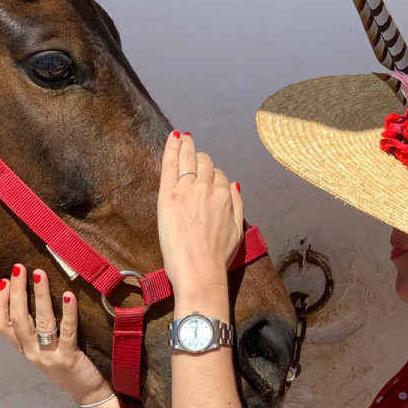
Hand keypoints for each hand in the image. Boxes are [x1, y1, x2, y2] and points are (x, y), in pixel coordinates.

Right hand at [0, 265, 111, 406]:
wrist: (87, 394)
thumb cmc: (67, 365)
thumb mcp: (44, 349)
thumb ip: (35, 329)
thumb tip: (32, 296)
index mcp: (24, 349)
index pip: (0, 325)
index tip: (2, 280)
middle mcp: (32, 352)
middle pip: (18, 319)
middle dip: (16, 291)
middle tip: (18, 268)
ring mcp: (49, 356)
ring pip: (40, 322)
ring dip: (39, 295)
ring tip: (39, 274)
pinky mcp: (69, 358)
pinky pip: (68, 331)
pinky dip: (68, 312)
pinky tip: (69, 295)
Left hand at [158, 131, 244, 300]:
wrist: (199, 271)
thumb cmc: (218, 257)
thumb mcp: (238, 230)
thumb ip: (238, 204)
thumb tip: (235, 184)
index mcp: (226, 196)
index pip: (220, 176)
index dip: (213, 176)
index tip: (206, 177)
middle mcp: (208, 189)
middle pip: (205, 164)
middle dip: (200, 159)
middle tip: (192, 154)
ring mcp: (187, 190)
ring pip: (189, 159)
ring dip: (187, 146)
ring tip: (183, 138)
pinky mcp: (169, 195)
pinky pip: (171, 163)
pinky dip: (173, 147)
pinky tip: (173, 137)